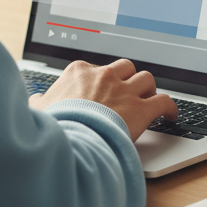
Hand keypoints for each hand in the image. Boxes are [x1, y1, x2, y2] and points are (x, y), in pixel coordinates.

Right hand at [28, 58, 176, 141]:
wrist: (70, 138)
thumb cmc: (54, 125)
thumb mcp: (39, 109)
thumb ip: (40, 101)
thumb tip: (36, 100)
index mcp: (80, 71)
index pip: (97, 69)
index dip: (103, 81)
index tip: (104, 91)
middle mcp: (105, 75)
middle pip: (125, 68)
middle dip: (129, 79)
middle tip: (129, 92)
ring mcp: (124, 90)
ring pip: (146, 79)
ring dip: (148, 89)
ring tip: (149, 99)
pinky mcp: (141, 108)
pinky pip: (164, 101)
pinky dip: (169, 107)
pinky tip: (171, 114)